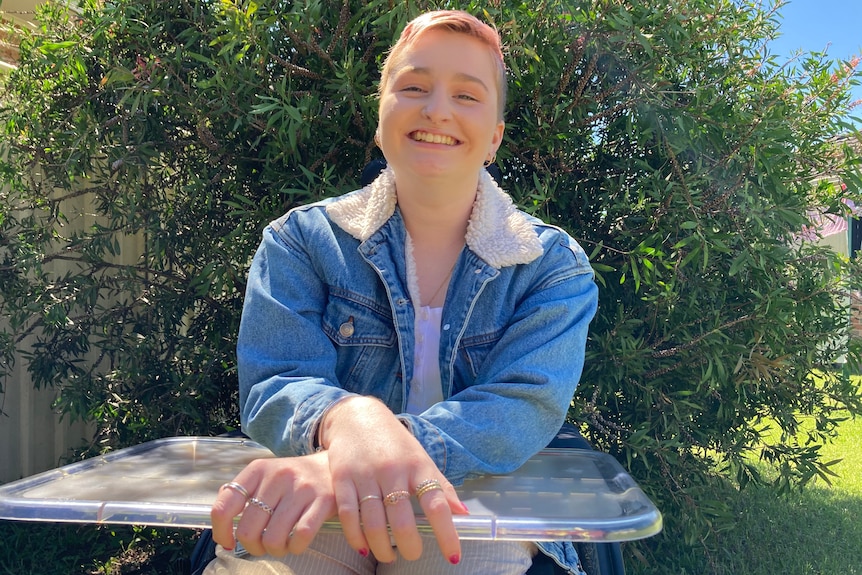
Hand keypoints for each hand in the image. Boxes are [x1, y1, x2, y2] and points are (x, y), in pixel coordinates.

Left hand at [210, 451, 336, 556]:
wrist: (332, 466)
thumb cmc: (293, 478)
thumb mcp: (265, 475)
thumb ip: (243, 493)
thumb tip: (222, 527)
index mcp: (258, 469)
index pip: (225, 506)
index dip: (221, 531)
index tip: (228, 542)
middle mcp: (277, 476)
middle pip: (248, 530)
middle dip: (253, 547)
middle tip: (262, 545)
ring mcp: (301, 488)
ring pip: (273, 538)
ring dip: (275, 550)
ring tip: (282, 544)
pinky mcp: (323, 500)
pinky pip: (301, 537)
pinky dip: (295, 548)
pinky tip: (297, 543)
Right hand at [320, 396, 467, 563]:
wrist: (358, 416)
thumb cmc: (395, 444)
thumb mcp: (421, 459)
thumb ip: (441, 487)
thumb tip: (463, 514)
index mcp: (418, 466)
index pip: (436, 504)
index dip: (447, 533)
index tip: (453, 557)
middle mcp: (393, 470)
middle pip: (402, 519)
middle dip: (409, 545)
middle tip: (412, 554)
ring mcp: (366, 474)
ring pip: (374, 522)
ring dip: (382, 548)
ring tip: (388, 556)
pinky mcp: (342, 477)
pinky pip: (348, 514)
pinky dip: (356, 536)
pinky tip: (363, 547)